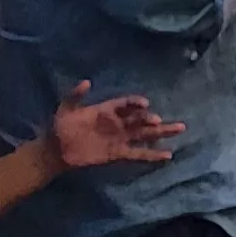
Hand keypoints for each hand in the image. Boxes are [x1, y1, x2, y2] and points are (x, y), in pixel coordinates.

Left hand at [49, 81, 184, 173]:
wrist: (56, 150)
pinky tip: (167, 154)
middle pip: (140, 119)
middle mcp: (117, 123)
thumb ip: (76, 95)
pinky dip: (152, 154)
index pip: (126, 104)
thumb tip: (86, 81)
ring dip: (161, 132)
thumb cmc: (61, 127)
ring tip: (180, 129)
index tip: (145, 104)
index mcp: (107, 110)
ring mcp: (119, 138)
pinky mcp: (118, 153)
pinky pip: (138, 153)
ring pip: (145, 134)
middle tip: (165, 120)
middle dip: (154, 119)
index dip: (136, 103)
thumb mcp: (66, 108)